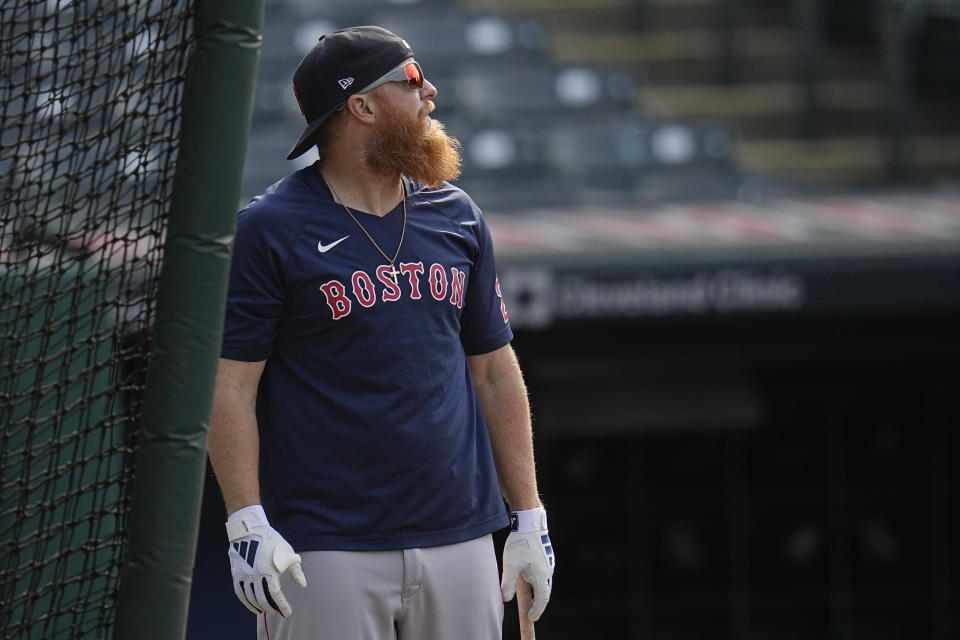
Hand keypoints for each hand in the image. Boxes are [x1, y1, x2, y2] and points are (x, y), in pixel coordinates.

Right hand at [226, 505, 306, 616]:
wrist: (249, 531)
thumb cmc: (271, 541)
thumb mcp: (288, 553)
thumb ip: (296, 571)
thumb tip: (303, 585)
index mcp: (269, 570)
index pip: (276, 595)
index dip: (282, 606)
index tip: (288, 612)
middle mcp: (255, 575)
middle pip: (263, 600)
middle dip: (272, 609)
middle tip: (279, 614)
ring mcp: (244, 576)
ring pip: (252, 599)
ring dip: (261, 607)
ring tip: (269, 611)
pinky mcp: (236, 575)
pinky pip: (240, 594)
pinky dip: (247, 603)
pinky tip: (254, 607)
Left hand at [501, 506, 554, 620]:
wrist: (530, 523)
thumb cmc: (520, 544)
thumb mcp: (511, 565)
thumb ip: (508, 584)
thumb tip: (505, 599)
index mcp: (541, 576)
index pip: (541, 600)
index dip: (537, 610)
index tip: (531, 617)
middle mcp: (548, 571)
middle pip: (545, 592)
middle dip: (538, 603)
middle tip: (532, 610)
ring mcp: (549, 563)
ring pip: (545, 582)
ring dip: (538, 591)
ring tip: (531, 596)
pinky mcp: (547, 556)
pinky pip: (544, 573)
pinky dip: (539, 581)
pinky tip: (530, 577)